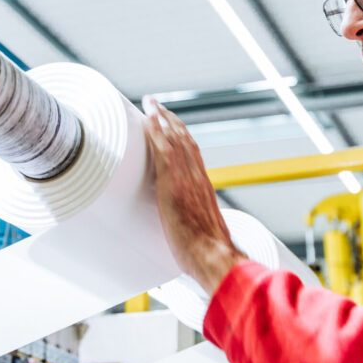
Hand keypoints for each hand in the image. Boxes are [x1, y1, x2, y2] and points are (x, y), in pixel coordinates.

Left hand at [143, 96, 244, 293]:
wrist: (215, 258)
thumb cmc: (208, 256)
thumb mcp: (201, 236)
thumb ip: (192, 229)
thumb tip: (184, 238)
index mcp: (204, 188)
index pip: (193, 154)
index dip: (182, 137)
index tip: (173, 126)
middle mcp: (197, 178)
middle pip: (184, 140)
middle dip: (170, 121)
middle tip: (157, 106)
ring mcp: (186, 179)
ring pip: (174, 139)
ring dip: (161, 118)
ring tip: (150, 104)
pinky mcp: (173, 184)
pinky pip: (163, 150)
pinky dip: (156, 131)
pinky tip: (148, 119)